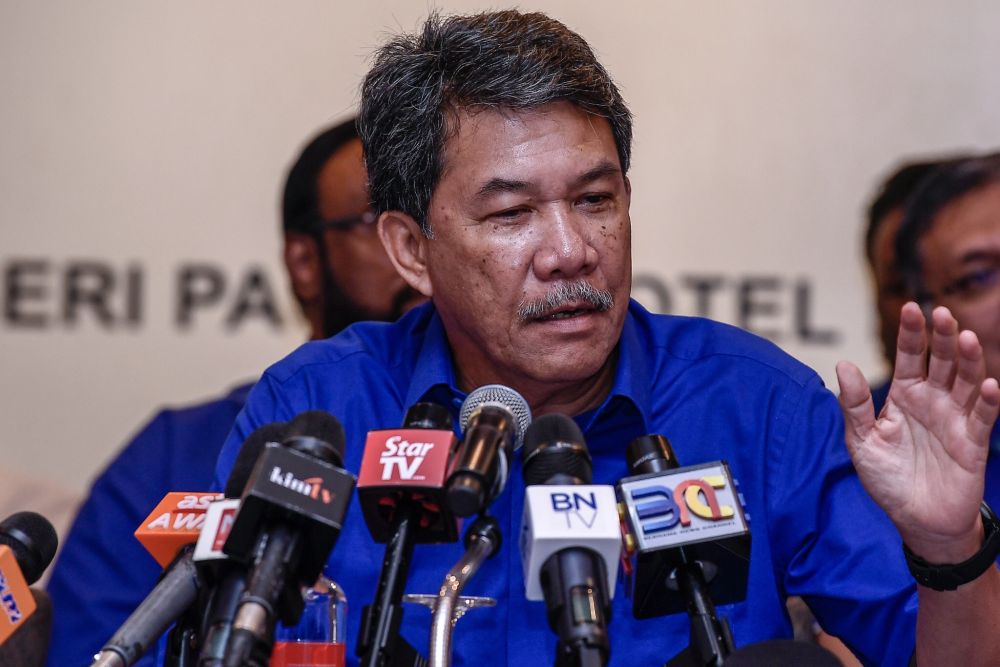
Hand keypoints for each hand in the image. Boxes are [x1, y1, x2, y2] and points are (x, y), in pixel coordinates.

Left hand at [836, 302, 999, 562]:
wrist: (916, 520)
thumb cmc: (887, 478)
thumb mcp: (862, 441)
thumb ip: (854, 405)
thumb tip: (844, 365)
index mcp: (905, 395)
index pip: (909, 357)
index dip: (911, 334)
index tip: (910, 308)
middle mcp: (933, 401)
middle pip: (942, 362)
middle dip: (942, 338)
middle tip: (941, 314)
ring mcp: (955, 419)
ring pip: (967, 382)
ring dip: (969, 361)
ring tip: (966, 339)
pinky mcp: (973, 443)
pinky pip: (983, 418)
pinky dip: (988, 401)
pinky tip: (989, 385)